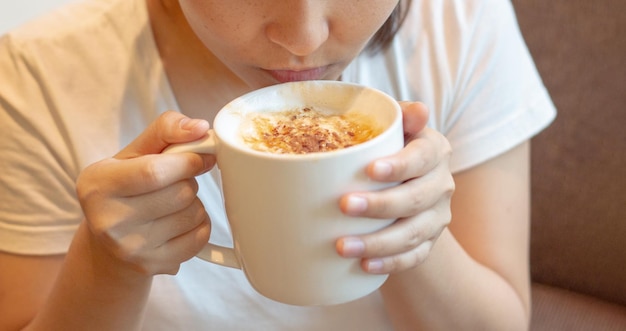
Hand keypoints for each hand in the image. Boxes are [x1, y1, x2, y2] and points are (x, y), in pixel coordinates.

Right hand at [76, 111, 214, 275]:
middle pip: (180, 193)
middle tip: (177, 182)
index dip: (187, 162)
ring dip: (195, 204)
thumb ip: (165, 130)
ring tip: (174, 204)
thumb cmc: (126, 189)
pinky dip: (200, 225)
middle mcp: (107, 221)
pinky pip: (199, 237)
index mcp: (97, 185)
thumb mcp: (134, 154)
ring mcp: (129, 248)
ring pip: (193, 214)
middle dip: (189, 181)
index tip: (199, 158)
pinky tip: (179, 223)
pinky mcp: (151, 266)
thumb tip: (200, 127)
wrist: (109, 245)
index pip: (154, 172)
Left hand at [336, 102, 454, 273]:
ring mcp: (437, 217)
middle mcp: (441, 184)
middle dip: (379, 205)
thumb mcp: (393, 128)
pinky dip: (390, 264)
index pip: (422, 157)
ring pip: (413, 233)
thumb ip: (400, 116)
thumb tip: (419, 111)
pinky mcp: (429, 242)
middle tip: (343, 205)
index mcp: (434, 150)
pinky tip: (364, 266)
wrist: (405, 182)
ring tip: (342, 246)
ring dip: (378, 242)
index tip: (370, 170)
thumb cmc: (387, 148)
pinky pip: (414, 257)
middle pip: (416, 199)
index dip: (399, 165)